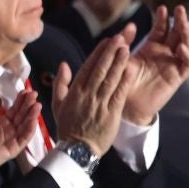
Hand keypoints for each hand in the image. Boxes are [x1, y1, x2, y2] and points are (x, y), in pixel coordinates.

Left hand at [0, 91, 37, 185]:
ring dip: (32, 115)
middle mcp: (11, 129)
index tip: (25, 91)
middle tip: (34, 94)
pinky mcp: (16, 147)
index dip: (20, 101)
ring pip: (25, 125)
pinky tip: (34, 120)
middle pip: (21, 115)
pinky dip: (30, 129)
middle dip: (28, 105)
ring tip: (37, 105)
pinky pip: (25, 137)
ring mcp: (14, 138)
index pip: (14, 109)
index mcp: (3, 122)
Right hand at [50, 32, 134, 158]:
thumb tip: (64, 64)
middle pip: (101, 70)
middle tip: (119, 38)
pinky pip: (119, 93)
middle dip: (110, 52)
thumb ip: (61, 83)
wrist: (77, 149)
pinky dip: (125, 80)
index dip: (98, 53)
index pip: (87, 67)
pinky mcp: (111, 112)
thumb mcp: (57, 104)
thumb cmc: (68, 126)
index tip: (106, 41)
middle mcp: (87, 95)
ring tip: (126, 48)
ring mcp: (100, 103)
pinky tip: (131, 69)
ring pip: (111, 79)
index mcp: (74, 92)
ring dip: (119, 62)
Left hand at [124, 4, 188, 124]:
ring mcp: (171, 65)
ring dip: (186, 34)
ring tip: (183, 25)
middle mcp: (163, 54)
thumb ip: (123, 43)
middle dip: (179, 21)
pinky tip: (181, 48)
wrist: (122, 105)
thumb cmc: (119, 82)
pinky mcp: (176, 77)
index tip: (162, 8)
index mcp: (150, 48)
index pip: (161, 30)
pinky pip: (187, 65)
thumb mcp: (120, 59)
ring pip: (186, 46)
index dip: (163, 19)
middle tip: (179, 9)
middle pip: (177, 34)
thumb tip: (130, 25)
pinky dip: (187, 55)